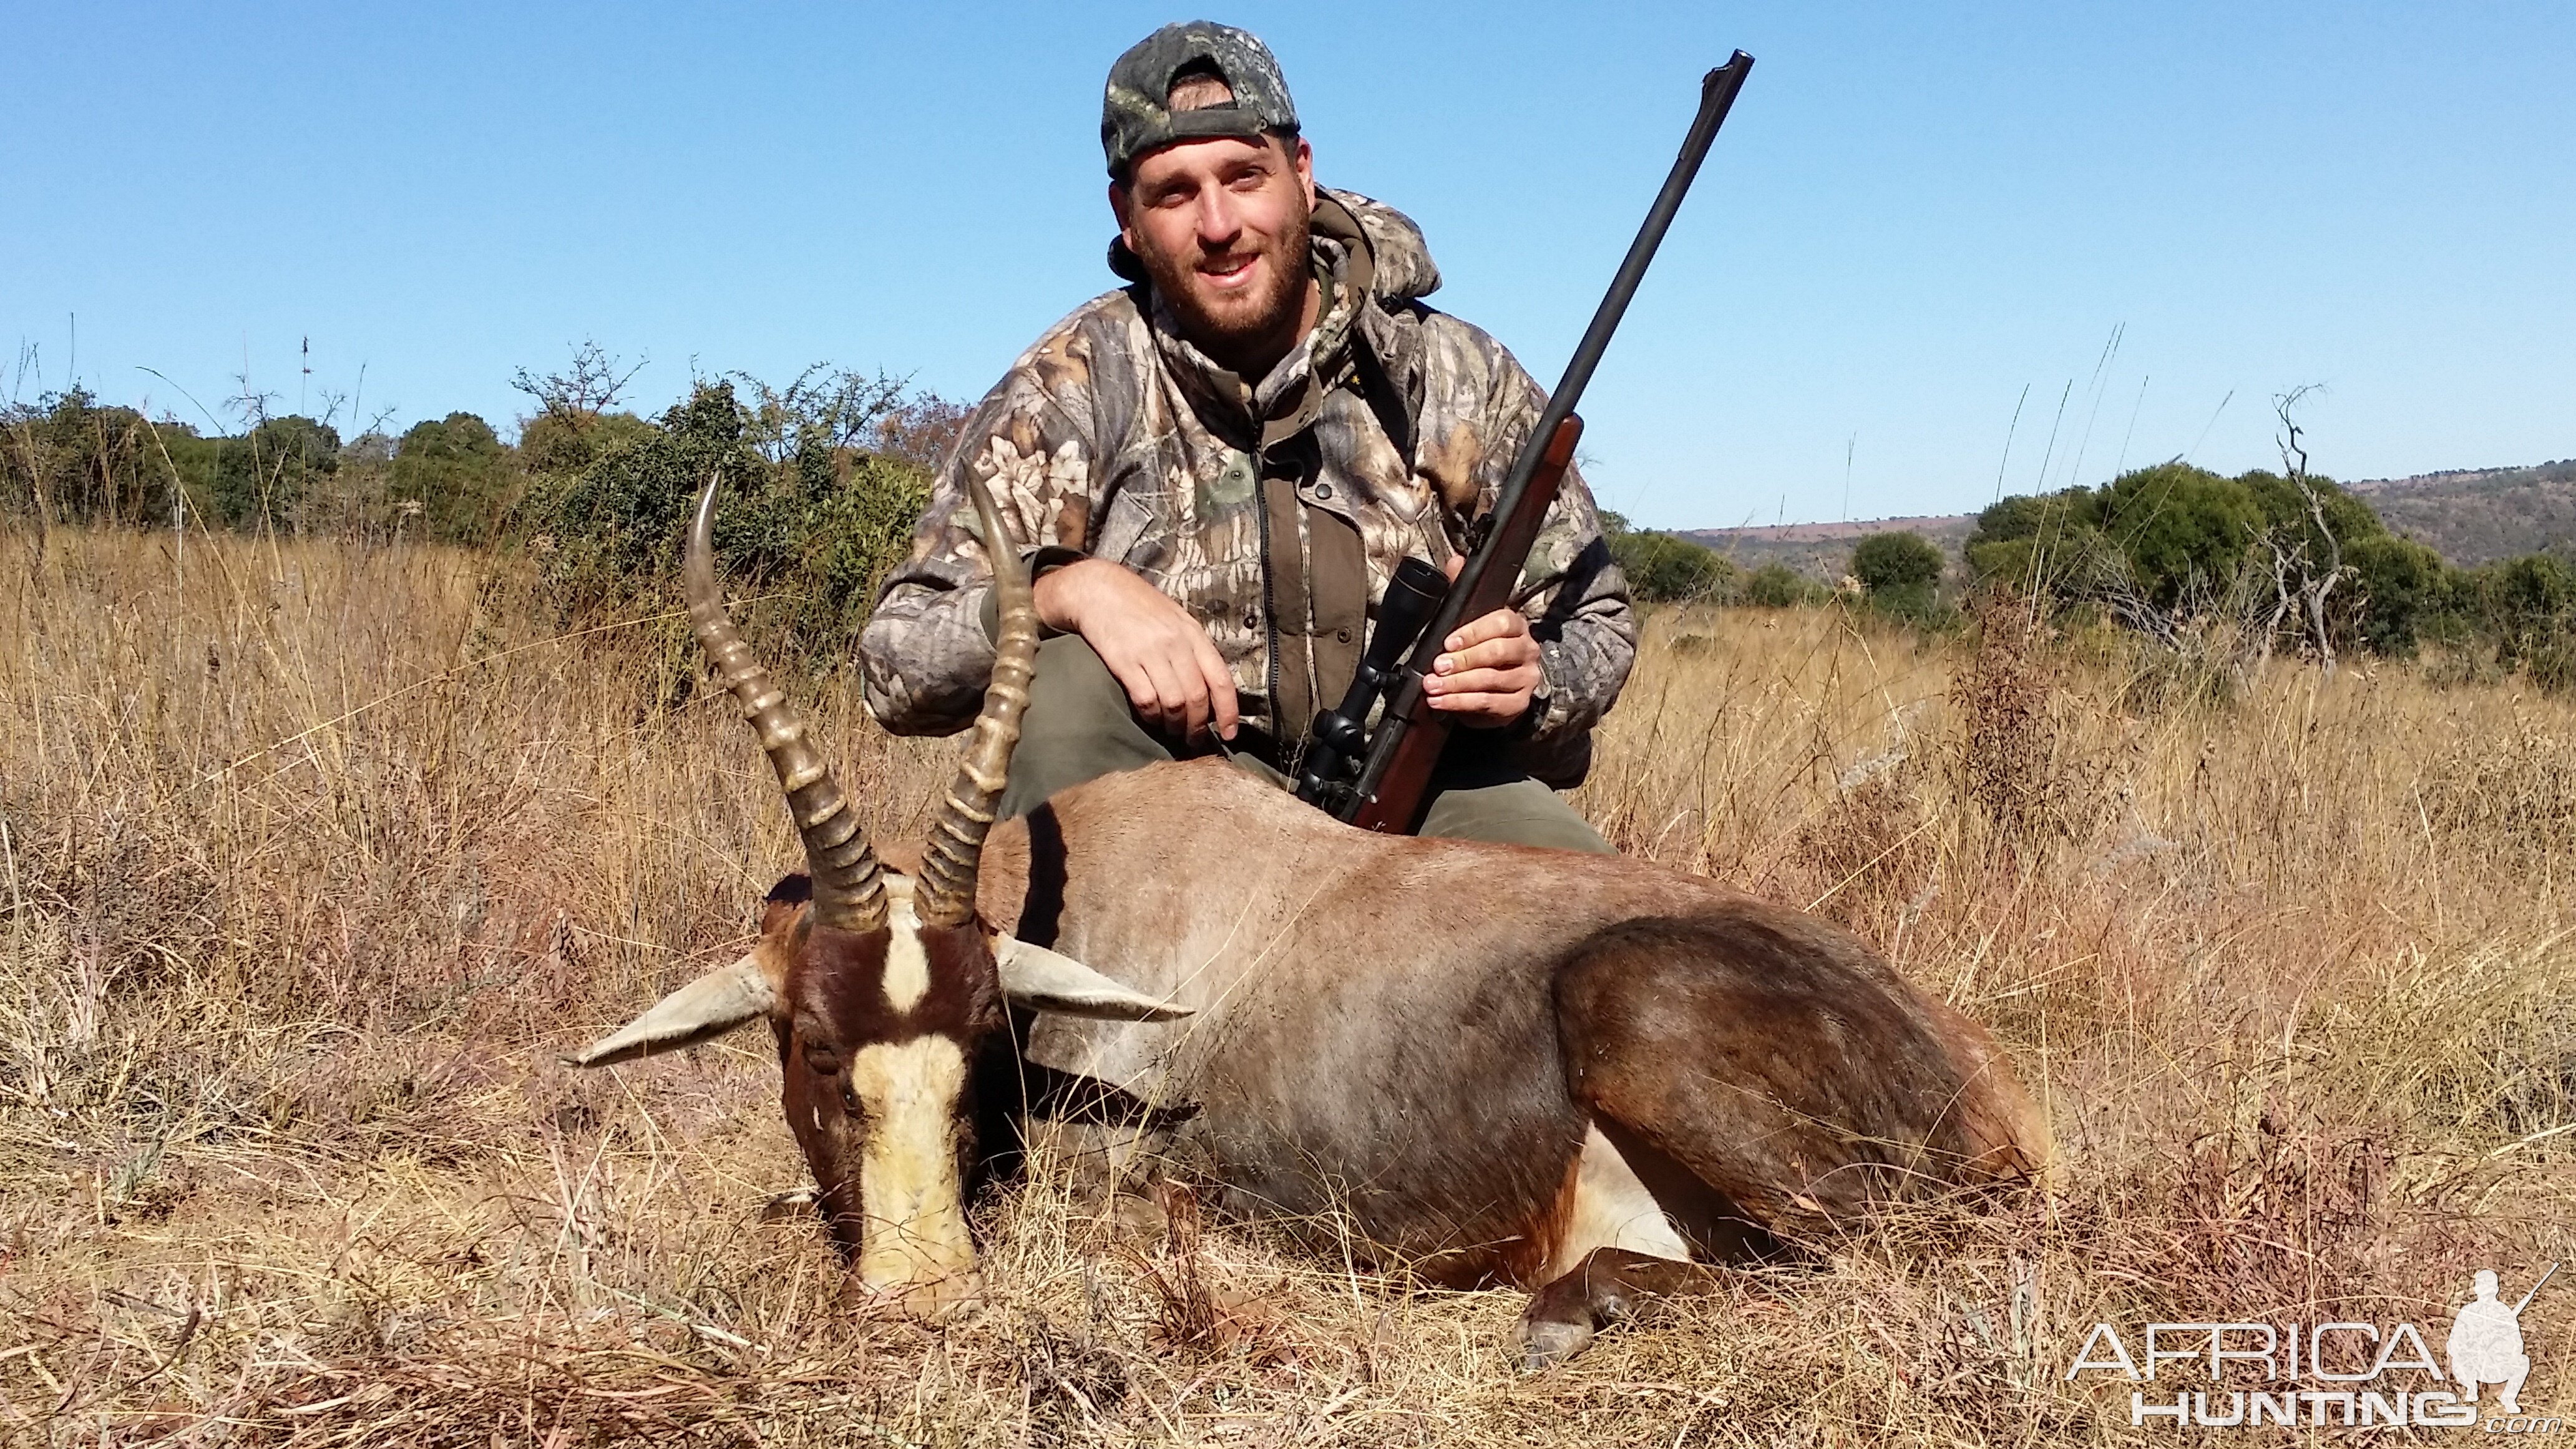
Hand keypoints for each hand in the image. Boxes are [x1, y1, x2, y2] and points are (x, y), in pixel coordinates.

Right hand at [1034, 558, 1239, 741]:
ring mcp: (1150, 652)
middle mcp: (1176, 643)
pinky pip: (1146, 699)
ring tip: (1172, 731)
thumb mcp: (1176, 619)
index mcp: (1194, 634)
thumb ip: (1194, 649)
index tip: (1229, 734)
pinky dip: (1151, 715)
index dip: (1229, 711)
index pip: (1221, 679)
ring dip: (1175, 725)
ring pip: (1174, 703)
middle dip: (1198, 725)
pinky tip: (1150, 716)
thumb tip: (1210, 688)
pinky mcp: (1124, 661)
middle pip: (1197, 697)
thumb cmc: (1140, 606)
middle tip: (1194, 739)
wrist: (1098, 589)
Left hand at [1420, 555, 1541, 727]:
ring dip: (1457, 685)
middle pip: (1497, 653)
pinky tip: (1441, 703)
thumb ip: (1461, 590)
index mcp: (1516, 626)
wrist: (1502, 687)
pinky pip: (1489, 704)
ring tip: (1432, 687)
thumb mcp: (1471, 620)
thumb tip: (1456, 561)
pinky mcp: (1518, 704)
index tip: (1447, 642)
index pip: (1501, 623)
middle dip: (1462, 661)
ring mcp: (1526, 679)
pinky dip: (1461, 704)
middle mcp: (1527, 650)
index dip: (1473, 632)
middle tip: (1437, 666)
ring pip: (1491, 681)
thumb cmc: (1482, 651)